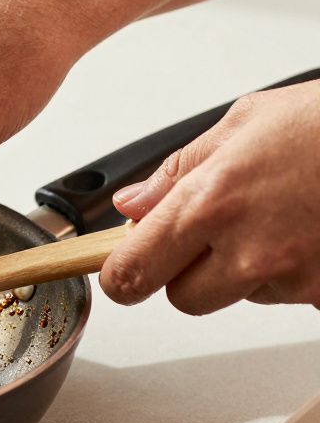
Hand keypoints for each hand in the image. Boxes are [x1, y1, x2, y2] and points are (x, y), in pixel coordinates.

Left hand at [101, 79, 319, 312]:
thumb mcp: (244, 123)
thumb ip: (178, 171)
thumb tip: (132, 204)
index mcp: (209, 204)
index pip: (131, 274)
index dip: (122, 275)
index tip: (124, 269)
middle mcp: (248, 250)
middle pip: (182, 299)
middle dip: (189, 272)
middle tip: (217, 232)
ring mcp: (292, 278)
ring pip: (238, 297)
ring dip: (245, 271)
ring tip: (280, 217)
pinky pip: (288, 296)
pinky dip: (292, 273)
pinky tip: (308, 231)